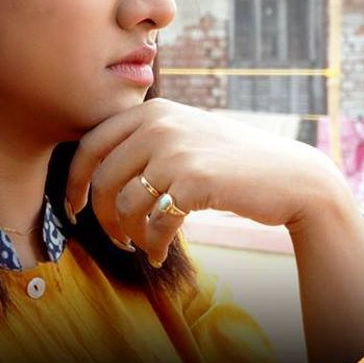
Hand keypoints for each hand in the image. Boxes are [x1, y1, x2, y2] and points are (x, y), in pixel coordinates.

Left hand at [64, 97, 346, 264]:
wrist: (288, 176)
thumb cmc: (231, 162)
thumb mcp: (185, 133)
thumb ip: (145, 139)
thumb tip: (92, 171)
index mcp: (152, 110)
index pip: (91, 144)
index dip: (75, 180)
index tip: (75, 207)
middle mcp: (159, 123)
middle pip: (102, 178)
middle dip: (101, 215)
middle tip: (114, 237)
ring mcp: (176, 150)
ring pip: (124, 204)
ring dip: (128, 234)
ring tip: (140, 245)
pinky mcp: (192, 181)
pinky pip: (153, 222)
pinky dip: (152, 244)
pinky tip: (159, 252)